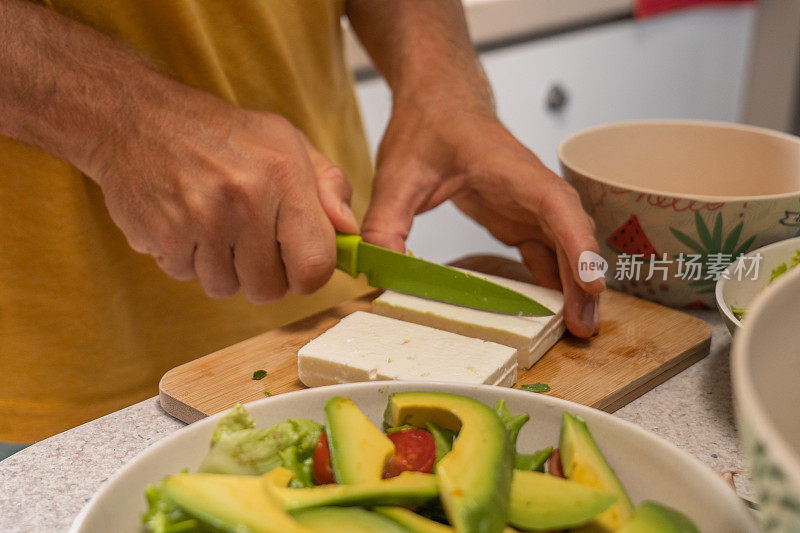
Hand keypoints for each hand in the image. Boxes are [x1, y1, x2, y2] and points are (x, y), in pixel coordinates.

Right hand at [86, 92, 358, 302]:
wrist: (136, 118)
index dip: (309, 276)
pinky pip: (187, 277)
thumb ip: (328, 186)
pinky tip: (184, 223)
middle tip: (248, 241)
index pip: (315, 265)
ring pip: (226, 288)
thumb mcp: (287, 142)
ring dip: (222, 268)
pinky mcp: (164, 235)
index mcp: (284, 176)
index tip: (297, 265)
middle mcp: (246, 198)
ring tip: (214, 227)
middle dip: (262, 274)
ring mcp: (202, 219)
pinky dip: (187, 259)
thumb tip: (349, 231)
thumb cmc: (221, 134)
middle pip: (269, 289)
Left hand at [361, 99, 602, 336]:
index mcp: (510, 169)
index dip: (577, 244)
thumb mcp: (397, 173)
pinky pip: (543, 251)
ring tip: (578, 328)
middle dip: (583, 280)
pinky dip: (551, 279)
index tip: (591, 282)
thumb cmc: (428, 124)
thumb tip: (379, 268)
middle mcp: (529, 187)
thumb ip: (385, 220)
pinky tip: (554, 310)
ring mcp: (526, 204)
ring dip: (573, 285)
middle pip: (569, 234)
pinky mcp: (516, 218)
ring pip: (562, 246)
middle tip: (585, 327)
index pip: (556, 205)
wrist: (436, 100)